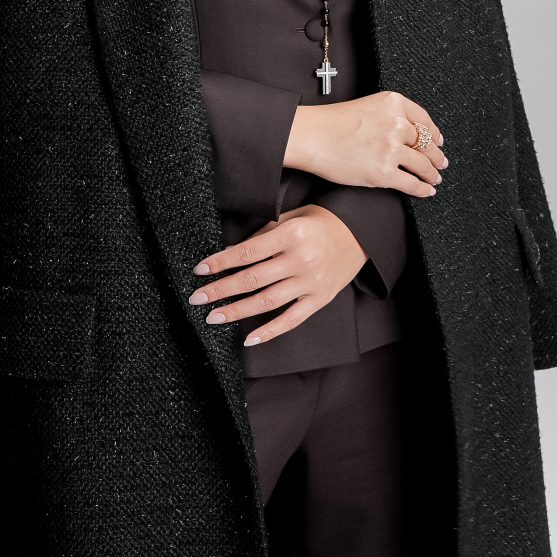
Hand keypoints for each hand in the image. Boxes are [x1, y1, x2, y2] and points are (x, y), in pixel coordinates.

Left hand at [189, 204, 367, 346]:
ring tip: (214, 317)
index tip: (199, 270)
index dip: (220, 262)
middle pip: (252, 279)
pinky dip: (270, 331)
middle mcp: (301, 260)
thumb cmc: (320, 221)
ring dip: (237, 311)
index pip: (247, 252)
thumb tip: (232, 252)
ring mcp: (311, 282)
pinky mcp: (320, 299)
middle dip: (221, 289)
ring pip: (267, 301)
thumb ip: (263, 233)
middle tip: (197, 298)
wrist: (360, 233)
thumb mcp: (291, 217)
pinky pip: (292, 319)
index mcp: (291, 234)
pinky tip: (249, 339)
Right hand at [283, 90, 446, 197]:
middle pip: (427, 143)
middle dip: (436, 156)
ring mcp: (392, 149)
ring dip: (432, 173)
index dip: (435, 133)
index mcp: (394, 103)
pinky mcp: (385, 172)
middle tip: (440, 163)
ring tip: (434, 178)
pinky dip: (423, 188)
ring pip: (423, 164)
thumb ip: (391, 116)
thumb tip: (413, 134)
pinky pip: (412, 183)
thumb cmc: (332, 123)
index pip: (425, 120)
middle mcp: (396, 124)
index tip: (439, 141)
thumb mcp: (369, 107)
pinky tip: (426, 190)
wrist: (311, 137)